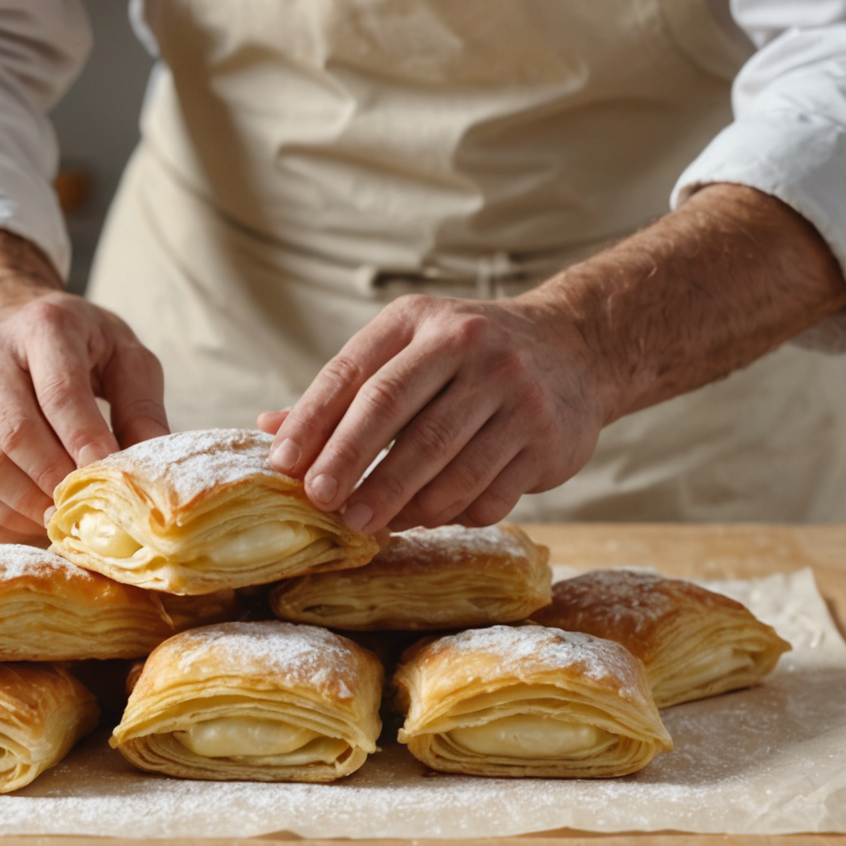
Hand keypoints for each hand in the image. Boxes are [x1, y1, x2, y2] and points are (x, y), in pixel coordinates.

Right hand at [0, 231, 167, 540]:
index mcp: (42, 326)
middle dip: (55, 483)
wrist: (9, 337)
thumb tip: (148, 471)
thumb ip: (141, 407)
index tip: (107, 480)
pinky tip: (27, 524)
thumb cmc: (79, 351)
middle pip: (14, 436)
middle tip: (86, 511)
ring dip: (24, 509)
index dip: (84, 442)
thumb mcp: (124, 357)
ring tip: (60, 521)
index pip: (59, 392)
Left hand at [261, 185, 845, 533]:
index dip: (314, 424)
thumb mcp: (409, 348)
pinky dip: (451, 513)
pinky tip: (426, 519)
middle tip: (322, 505)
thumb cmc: (467, 356)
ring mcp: (514, 393)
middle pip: (396, 416)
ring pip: (444, 462)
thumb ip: (344, 390)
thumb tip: (268, 429)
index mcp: (422, 321)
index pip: (356, 374)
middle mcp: (471, 347)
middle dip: (353, 466)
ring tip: (368, 524)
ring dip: (400, 502)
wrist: (577, 348)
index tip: (284, 467)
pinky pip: (488, 492)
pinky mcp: (547, 439)